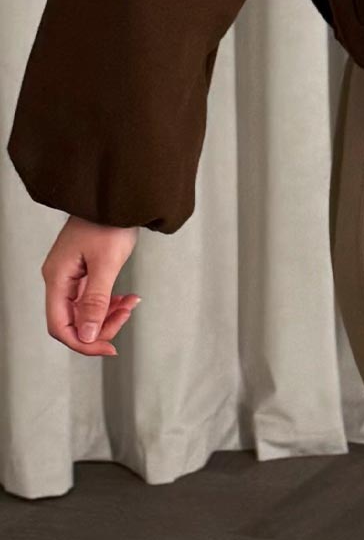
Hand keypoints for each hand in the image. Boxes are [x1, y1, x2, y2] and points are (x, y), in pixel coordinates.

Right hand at [41, 216, 141, 357]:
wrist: (118, 192)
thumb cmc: (110, 219)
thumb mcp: (106, 263)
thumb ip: (95, 301)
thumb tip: (85, 335)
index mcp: (57, 277)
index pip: (59, 325)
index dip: (83, 343)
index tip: (108, 348)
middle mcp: (60, 277)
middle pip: (73, 320)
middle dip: (101, 325)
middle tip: (126, 315)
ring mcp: (71, 273)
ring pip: (85, 309)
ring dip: (109, 313)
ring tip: (131, 303)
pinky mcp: (84, 268)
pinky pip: (93, 295)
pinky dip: (110, 300)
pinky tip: (127, 298)